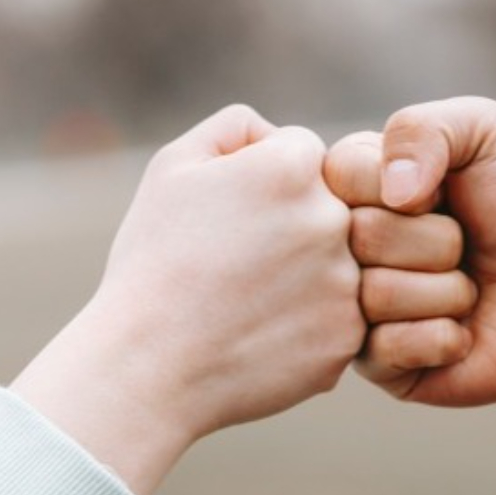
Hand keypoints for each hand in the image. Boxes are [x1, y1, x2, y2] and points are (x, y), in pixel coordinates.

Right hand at [14, 105, 363, 494]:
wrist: (148, 365)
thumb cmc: (153, 263)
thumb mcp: (173, 168)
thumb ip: (235, 129)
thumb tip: (276, 133)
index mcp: (293, 166)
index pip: (303, 155)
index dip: (262, 186)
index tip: (230, 220)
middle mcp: (332, 218)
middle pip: (328, 208)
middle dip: (290, 230)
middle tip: (237, 266)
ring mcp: (346, 282)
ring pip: (337, 265)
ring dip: (303, 278)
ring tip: (245, 304)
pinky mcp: (347, 337)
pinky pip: (338, 318)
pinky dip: (305, 327)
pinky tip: (259, 336)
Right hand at [325, 97, 495, 406]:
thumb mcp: (486, 134)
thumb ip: (425, 129)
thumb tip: (392, 192)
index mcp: (354, 185)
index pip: (340, 174)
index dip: (404, 184)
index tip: (441, 192)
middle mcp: (344, 247)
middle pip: (360, 237)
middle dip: (437, 241)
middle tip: (464, 245)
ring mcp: (356, 307)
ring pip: (376, 295)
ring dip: (446, 291)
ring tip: (467, 287)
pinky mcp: (378, 364)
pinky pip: (387, 349)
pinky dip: (442, 337)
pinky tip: (461, 332)